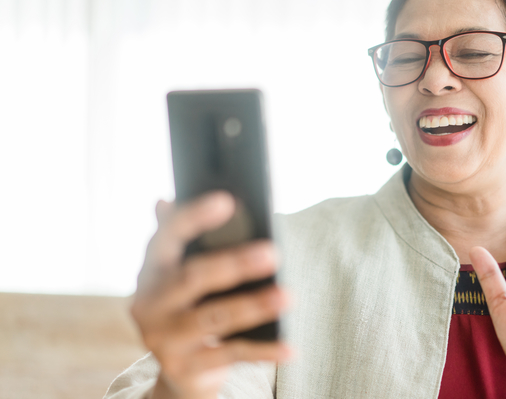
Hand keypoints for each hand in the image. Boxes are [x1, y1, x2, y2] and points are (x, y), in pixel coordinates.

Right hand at [131, 192, 291, 398]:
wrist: (179, 372)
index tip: (226, 200)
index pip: (167, 236)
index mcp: (150, 271)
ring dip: (254, 305)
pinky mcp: (185, 369)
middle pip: (194, 277)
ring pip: (215, 318)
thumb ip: (180, 239)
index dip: (194, 216)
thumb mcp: (179, 275)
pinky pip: (231, 354)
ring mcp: (164, 339)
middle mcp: (149, 304)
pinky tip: (289, 346)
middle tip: (273, 253)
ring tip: (288, 295)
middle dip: (235, 263)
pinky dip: (263, 350)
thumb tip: (163, 200)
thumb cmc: (186, 308)